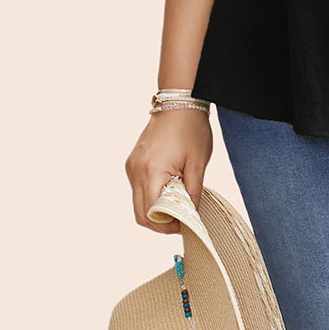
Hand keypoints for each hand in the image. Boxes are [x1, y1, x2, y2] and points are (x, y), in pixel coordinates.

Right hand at [126, 106, 212, 231]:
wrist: (178, 103)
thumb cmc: (190, 130)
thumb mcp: (197, 165)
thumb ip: (193, 194)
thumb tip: (191, 216)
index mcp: (151, 172)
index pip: (151, 214)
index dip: (167, 226)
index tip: (185, 226)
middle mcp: (135, 171)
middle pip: (140, 214)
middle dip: (160, 224)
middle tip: (181, 223)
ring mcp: (132, 167)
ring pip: (137, 203)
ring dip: (155, 211)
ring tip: (178, 207)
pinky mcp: (133, 163)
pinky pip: (138, 189)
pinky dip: (151, 198)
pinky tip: (169, 193)